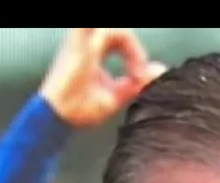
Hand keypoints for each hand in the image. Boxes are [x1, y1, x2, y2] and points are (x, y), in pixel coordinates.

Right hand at [39, 28, 165, 128]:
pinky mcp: (78, 45)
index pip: (121, 38)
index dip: (135, 55)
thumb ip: (136, 83)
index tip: (139, 79)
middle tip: (138, 76)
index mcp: (94, 51)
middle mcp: (87, 43)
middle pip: (118, 31)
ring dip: (130, 45)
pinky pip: (95, 28)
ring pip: (111, 28)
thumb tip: (160, 70)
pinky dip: (114, 35)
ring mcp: (82, 41)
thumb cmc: (79, 109)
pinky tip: (124, 44)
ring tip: (135, 73)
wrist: (58, 117)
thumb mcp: (115, 97)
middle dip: (135, 50)